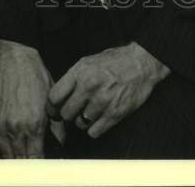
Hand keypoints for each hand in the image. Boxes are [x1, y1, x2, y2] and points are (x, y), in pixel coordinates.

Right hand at [0, 38, 64, 157]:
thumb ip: (57, 126)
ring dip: (15, 156)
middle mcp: (15, 127)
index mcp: (33, 124)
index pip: (35, 158)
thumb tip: (61, 144)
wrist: (13, 59)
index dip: (40, 165)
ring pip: (7, 154)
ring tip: (24, 153)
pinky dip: (4, 141)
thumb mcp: (52, 100)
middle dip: (28, 162)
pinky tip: (13, 136)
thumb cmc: (35, 76)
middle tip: (34, 160)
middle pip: (20, 160)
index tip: (43, 166)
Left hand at [46, 41, 169, 139]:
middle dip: (68, 114)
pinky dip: (94, 128)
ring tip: (91, 111)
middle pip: (65, 114)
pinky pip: (94, 132)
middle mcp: (89, 86)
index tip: (55, 110)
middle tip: (75, 111)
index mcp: (80, 71)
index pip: (54, 97)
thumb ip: (72, 78)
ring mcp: (102, 101)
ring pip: (80, 124)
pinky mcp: (115, 113)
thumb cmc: (114, 61)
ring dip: (83, 121)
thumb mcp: (89, 62)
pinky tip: (100, 118)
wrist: (142, 62)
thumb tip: (57, 98)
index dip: (52, 107)